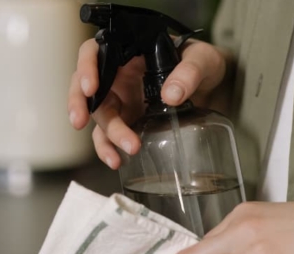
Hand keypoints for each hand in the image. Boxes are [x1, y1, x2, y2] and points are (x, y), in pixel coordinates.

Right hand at [67, 39, 227, 168]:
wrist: (214, 85)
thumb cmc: (204, 63)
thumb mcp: (203, 60)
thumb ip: (189, 72)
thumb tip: (170, 95)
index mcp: (129, 52)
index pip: (95, 52)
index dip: (86, 67)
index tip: (91, 86)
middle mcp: (119, 75)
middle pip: (87, 87)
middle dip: (80, 104)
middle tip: (79, 122)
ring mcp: (122, 100)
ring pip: (99, 116)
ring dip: (106, 135)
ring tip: (123, 152)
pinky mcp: (128, 121)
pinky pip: (109, 136)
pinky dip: (109, 149)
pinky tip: (118, 161)